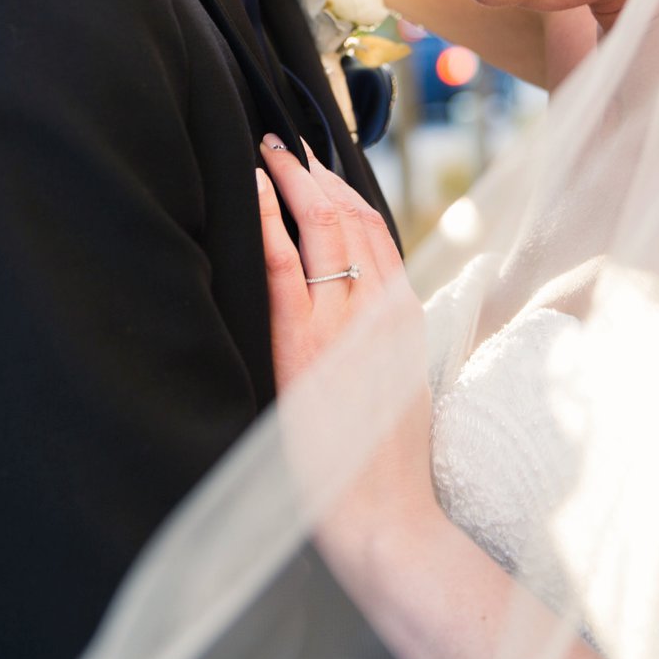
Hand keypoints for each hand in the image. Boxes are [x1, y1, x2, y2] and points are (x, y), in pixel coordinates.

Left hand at [256, 135, 441, 584]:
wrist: (386, 515)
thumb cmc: (385, 464)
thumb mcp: (400, 385)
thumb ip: (382, 341)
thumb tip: (359, 315)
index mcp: (405, 316)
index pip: (377, 230)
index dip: (346, 189)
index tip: (320, 165)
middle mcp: (380, 308)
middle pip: (351, 214)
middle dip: (315, 171)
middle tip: (284, 144)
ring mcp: (344, 322)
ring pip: (323, 225)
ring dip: (291, 179)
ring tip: (266, 152)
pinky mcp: (305, 344)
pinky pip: (285, 264)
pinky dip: (269, 218)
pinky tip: (253, 191)